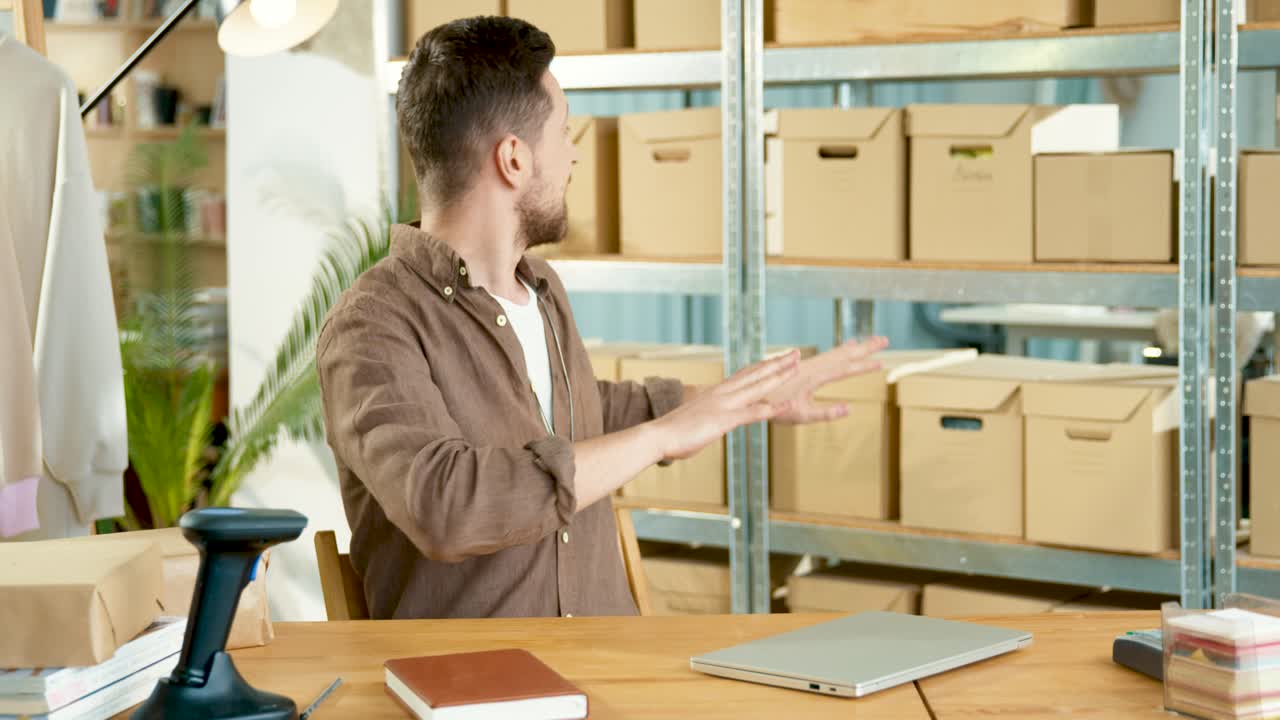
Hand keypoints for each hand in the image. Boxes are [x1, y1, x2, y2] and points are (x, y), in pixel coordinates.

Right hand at [652, 351, 800, 460]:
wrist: (656, 436)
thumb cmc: (673, 433)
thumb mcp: (695, 419)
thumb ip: (707, 416)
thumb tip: (709, 420)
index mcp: (715, 393)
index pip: (744, 374)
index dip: (763, 366)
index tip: (777, 358)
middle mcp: (722, 393)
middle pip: (755, 374)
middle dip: (778, 363)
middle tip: (796, 352)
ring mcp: (724, 405)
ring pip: (758, 386)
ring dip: (780, 376)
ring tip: (797, 366)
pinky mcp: (724, 420)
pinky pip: (753, 413)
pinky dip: (773, 408)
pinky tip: (788, 404)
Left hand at [769, 336, 888, 424]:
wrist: (750, 394)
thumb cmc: (774, 408)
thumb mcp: (801, 415)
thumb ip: (826, 413)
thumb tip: (849, 409)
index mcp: (815, 377)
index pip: (845, 369)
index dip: (864, 366)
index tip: (882, 363)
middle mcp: (812, 366)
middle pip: (843, 354)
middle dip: (865, 347)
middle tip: (885, 340)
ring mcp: (806, 364)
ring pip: (835, 353)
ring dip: (854, 347)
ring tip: (869, 342)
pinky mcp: (800, 365)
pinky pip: (825, 355)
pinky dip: (839, 350)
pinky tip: (843, 349)